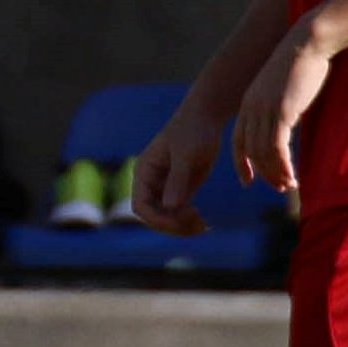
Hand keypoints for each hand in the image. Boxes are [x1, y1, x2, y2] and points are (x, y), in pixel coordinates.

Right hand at [128, 99, 228, 235]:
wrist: (207, 118)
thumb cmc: (194, 131)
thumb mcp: (186, 155)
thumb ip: (177, 180)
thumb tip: (169, 207)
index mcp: (144, 172)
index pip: (140, 206)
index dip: (158, 219)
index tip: (183, 219)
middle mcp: (150, 182)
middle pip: (153, 216)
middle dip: (173, 225)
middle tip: (200, 225)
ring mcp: (164, 187)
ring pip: (165, 218)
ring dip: (182, 227)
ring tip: (204, 226)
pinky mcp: (180, 190)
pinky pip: (178, 214)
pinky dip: (189, 222)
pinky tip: (205, 223)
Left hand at [235, 25, 334, 195]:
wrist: (305, 44)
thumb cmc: (301, 65)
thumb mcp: (283, 90)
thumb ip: (280, 108)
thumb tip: (287, 123)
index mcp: (249, 104)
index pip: (238, 140)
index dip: (242, 162)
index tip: (247, 181)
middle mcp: (251, 109)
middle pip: (251, 150)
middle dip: (263, 172)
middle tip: (278, 188)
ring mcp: (264, 110)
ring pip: (264, 152)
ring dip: (276, 173)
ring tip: (288, 186)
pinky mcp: (281, 112)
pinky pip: (278, 148)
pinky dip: (283, 166)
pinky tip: (292, 177)